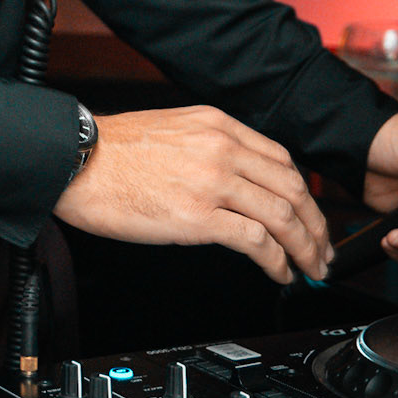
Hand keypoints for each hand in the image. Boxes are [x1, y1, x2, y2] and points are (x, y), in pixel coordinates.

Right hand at [55, 105, 332, 284]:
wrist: (75, 162)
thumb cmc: (110, 152)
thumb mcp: (171, 130)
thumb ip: (208, 147)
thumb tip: (232, 179)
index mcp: (217, 124)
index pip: (281, 160)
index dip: (303, 194)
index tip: (308, 215)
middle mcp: (222, 148)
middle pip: (292, 188)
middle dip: (315, 224)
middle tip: (321, 249)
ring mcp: (213, 182)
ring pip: (283, 216)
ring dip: (304, 247)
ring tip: (309, 267)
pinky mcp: (199, 216)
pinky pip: (257, 242)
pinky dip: (277, 262)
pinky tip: (279, 273)